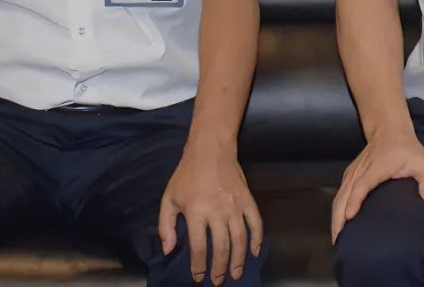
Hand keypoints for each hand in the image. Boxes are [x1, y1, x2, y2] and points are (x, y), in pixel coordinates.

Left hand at [158, 140, 262, 284]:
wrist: (210, 149)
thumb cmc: (187, 174)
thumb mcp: (169, 197)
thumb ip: (165, 225)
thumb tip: (168, 250)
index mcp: (196, 212)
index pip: (198, 247)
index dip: (198, 266)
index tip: (198, 277)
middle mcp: (217, 211)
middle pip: (221, 247)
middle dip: (219, 268)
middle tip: (218, 281)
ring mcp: (234, 206)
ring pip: (240, 239)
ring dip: (238, 260)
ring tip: (236, 273)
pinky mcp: (247, 199)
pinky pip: (256, 223)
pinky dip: (257, 239)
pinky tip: (255, 252)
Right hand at [330, 128, 423, 244]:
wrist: (389, 130)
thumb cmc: (406, 149)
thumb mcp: (422, 162)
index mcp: (377, 167)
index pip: (362, 184)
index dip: (354, 200)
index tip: (349, 216)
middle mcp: (361, 170)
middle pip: (344, 193)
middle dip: (339, 215)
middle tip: (338, 237)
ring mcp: (353, 172)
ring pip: (340, 194)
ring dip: (335, 215)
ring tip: (336, 236)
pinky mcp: (350, 175)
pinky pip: (340, 192)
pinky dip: (337, 208)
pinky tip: (338, 222)